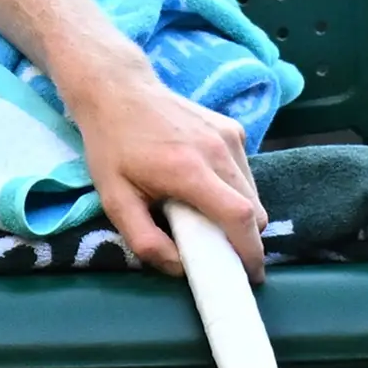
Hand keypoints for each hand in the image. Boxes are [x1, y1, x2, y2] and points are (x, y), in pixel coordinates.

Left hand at [58, 53, 266, 280]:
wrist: (117, 90)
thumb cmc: (112, 146)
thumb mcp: (114, 199)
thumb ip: (145, 240)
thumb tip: (181, 269)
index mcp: (189, 171)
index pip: (240, 217)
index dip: (250, 252)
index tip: (249, 277)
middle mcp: (218, 151)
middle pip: (255, 210)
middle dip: (246, 240)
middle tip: (225, 253)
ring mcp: (229, 136)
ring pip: (253, 192)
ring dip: (241, 215)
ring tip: (211, 220)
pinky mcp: (232, 128)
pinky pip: (245, 171)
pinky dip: (236, 189)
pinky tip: (207, 187)